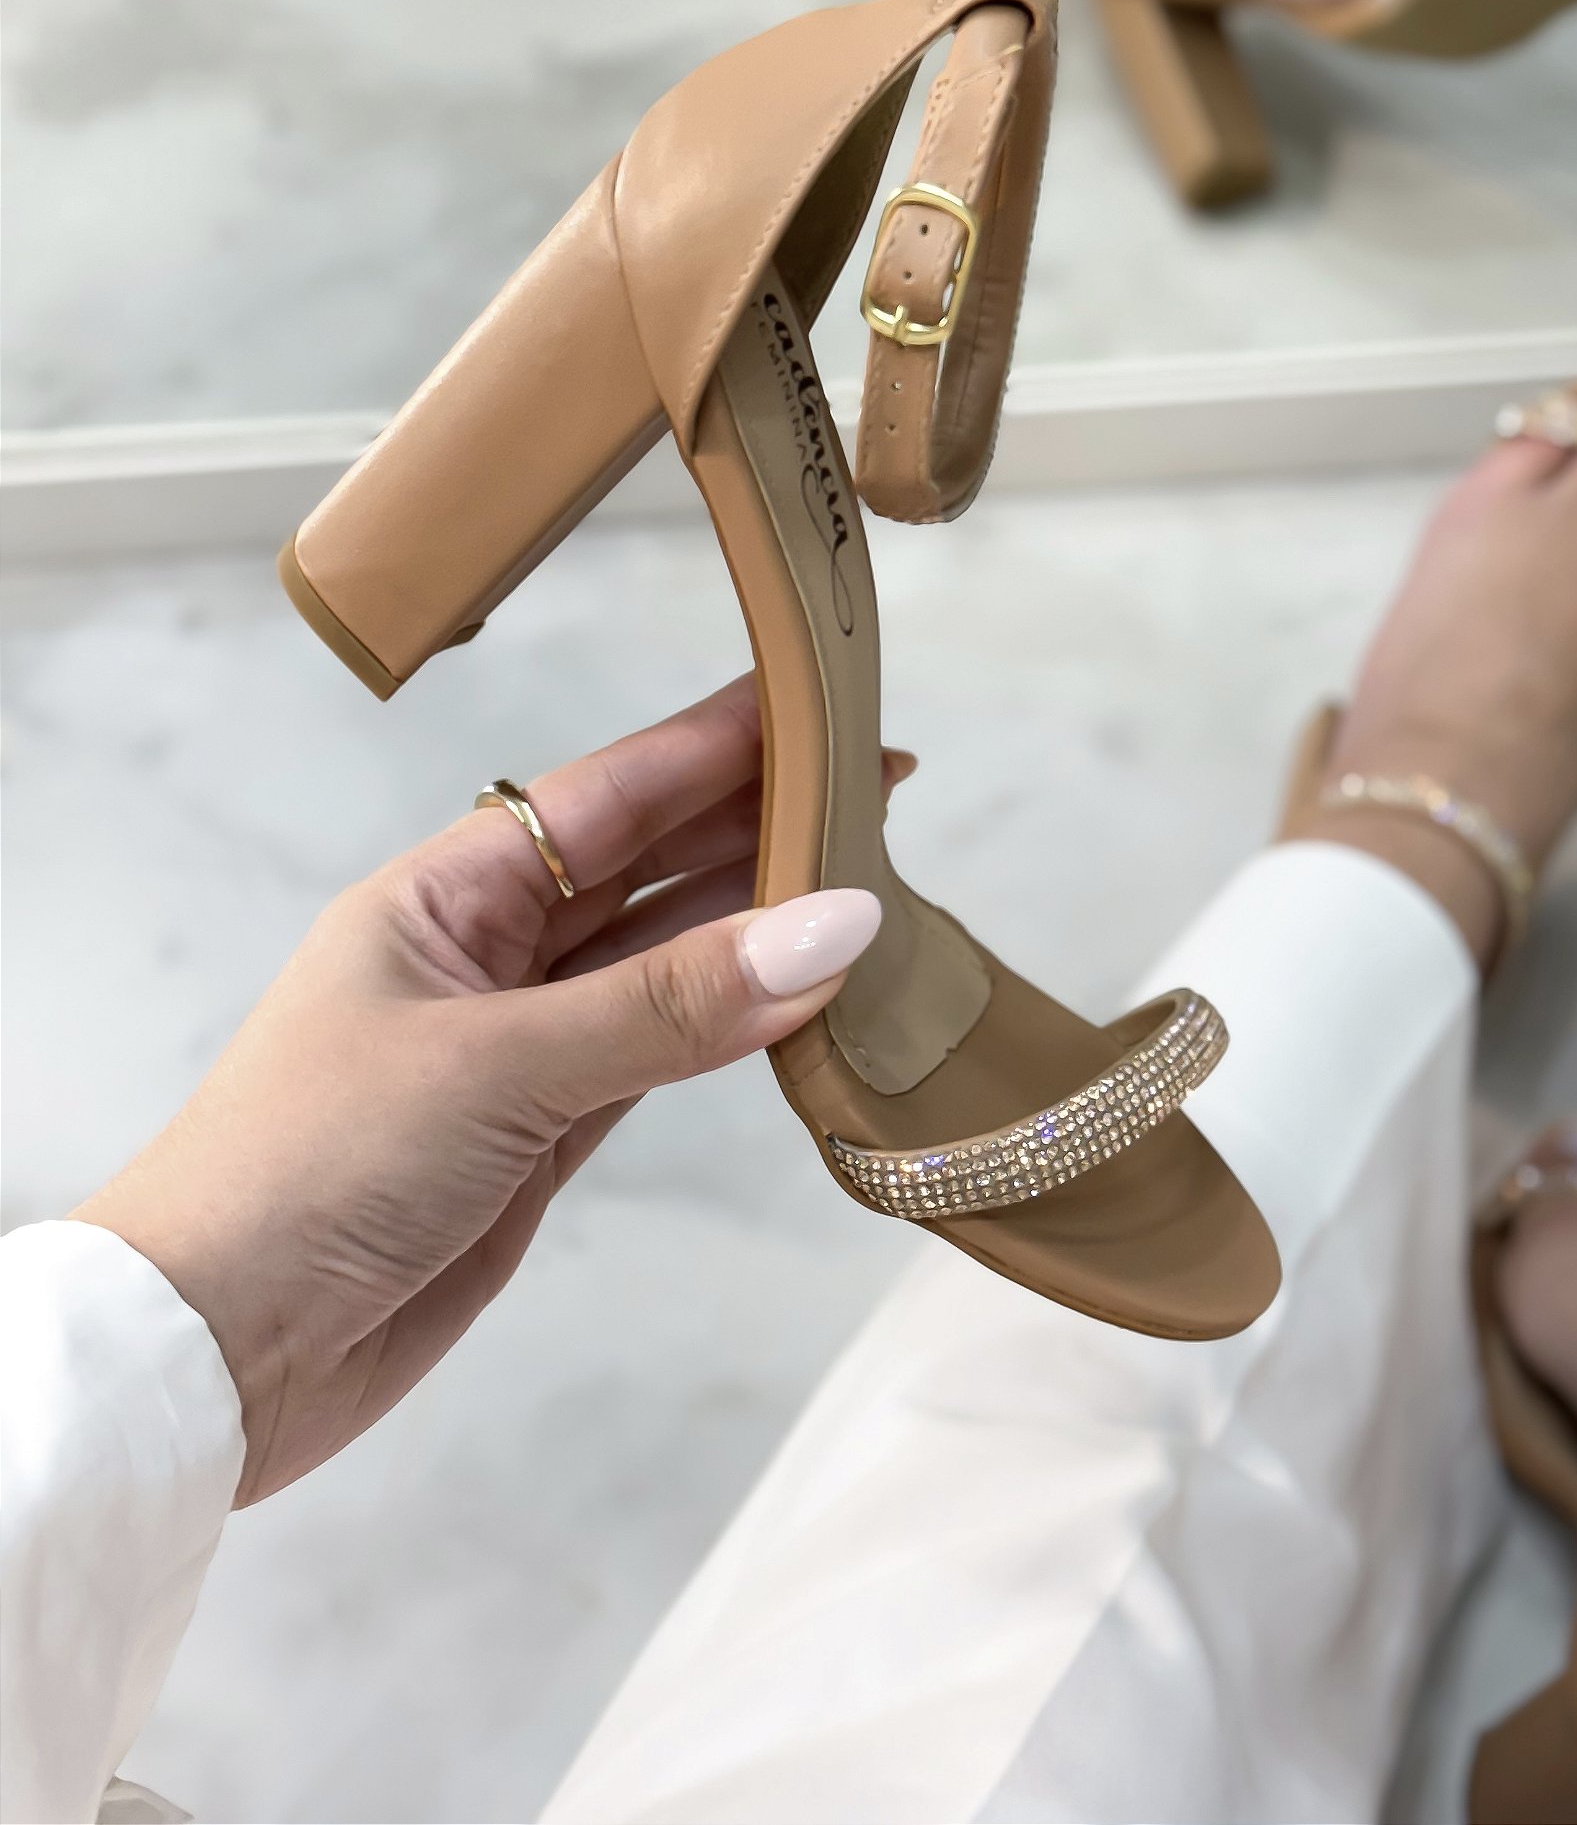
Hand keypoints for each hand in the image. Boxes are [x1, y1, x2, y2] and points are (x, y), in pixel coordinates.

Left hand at [72, 677, 890, 1503]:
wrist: (212, 1357)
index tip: (825, 700)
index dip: (718, 744)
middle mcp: (486, 954)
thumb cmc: (317, 1165)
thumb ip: (673, 1001)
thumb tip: (838, 923)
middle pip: (647, 867)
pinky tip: (806, 996)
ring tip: (872, 880)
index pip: (610, 793)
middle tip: (882, 788)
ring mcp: (519, 1049)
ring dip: (758, 926)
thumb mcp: (499, 1066)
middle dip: (757, 824)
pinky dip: (732, 1027)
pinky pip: (660, 1054)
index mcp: (445, 895)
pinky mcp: (542, 1137)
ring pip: (664, 962)